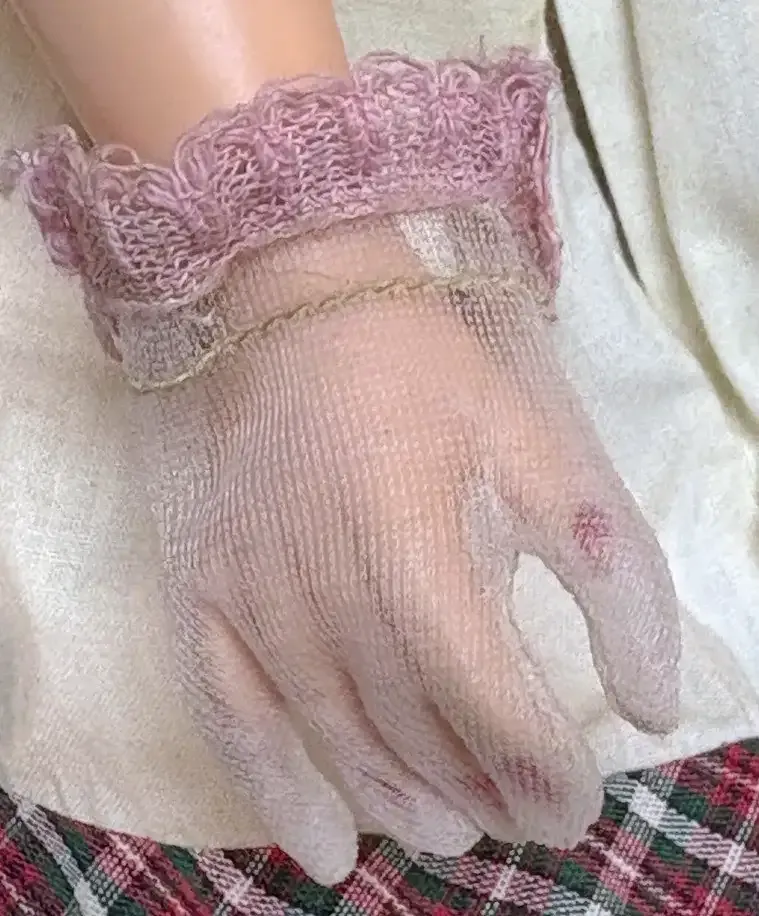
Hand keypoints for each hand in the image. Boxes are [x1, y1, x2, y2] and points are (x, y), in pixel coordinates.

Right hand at [139, 212, 679, 882]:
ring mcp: (253, 597)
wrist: (300, 312)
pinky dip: (274, 789)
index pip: (481, 692)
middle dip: (481, 788)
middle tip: (525, 820)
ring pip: (335, 733)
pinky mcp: (209, 592)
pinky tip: (320, 849)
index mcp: (410, 543)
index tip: (576, 801)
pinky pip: (232, 711)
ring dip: (401, 798)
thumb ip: (608, 574)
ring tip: (453, 830)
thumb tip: (652, 701)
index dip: (535, 762)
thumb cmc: (426, 376)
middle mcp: (321, 586)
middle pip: (412, 725)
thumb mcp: (540, 451)